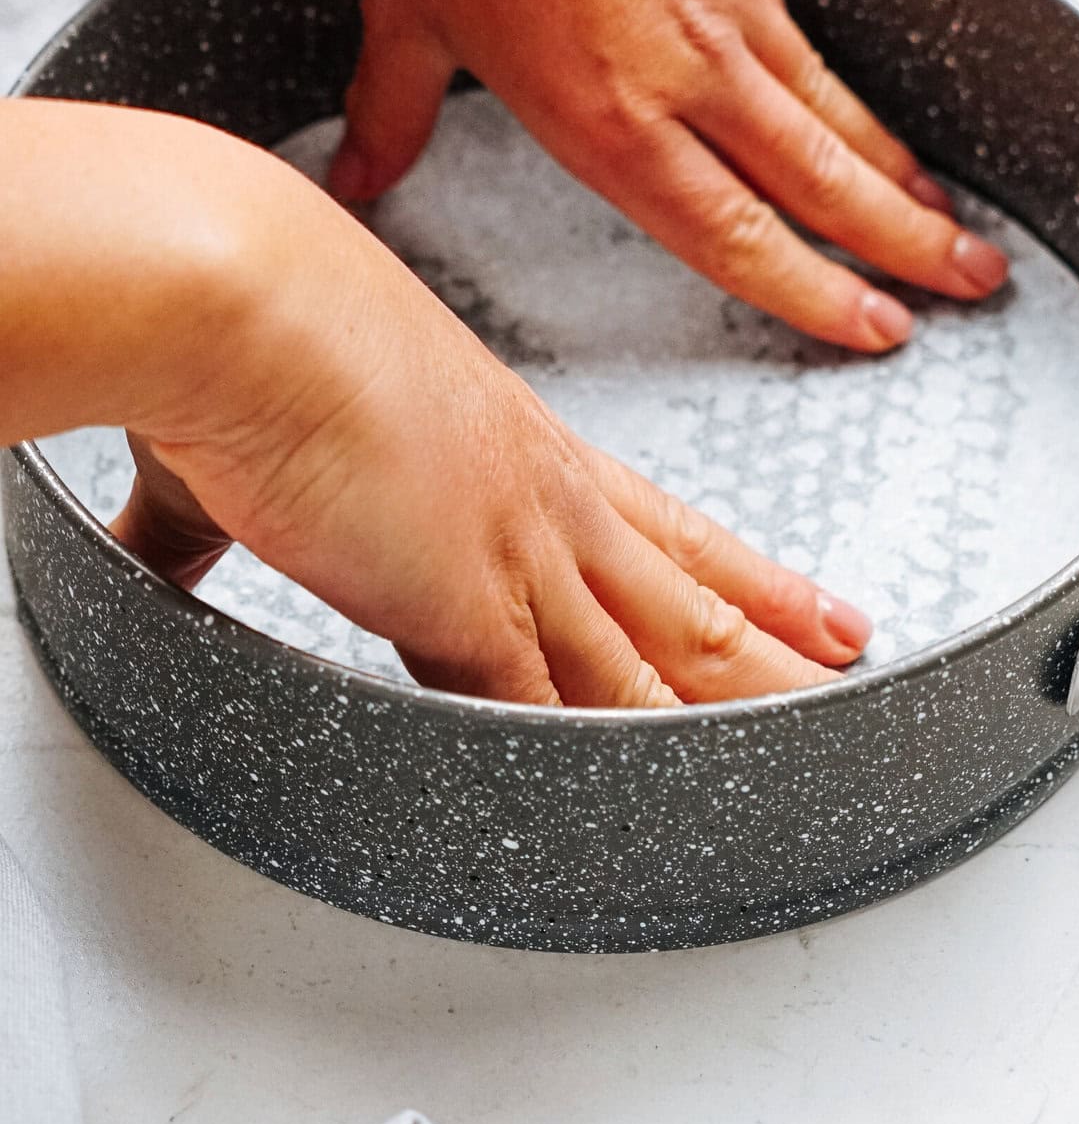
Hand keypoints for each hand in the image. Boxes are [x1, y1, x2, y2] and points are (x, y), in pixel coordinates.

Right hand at [107, 129, 869, 707]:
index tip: (811, 601)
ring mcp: (519, 560)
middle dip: (778, 649)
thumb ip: (221, 509)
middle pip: (692, 601)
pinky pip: (558, 721)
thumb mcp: (268, 431)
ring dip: (736, 719)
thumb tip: (174, 535)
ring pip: (663, 666)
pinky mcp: (468, 611)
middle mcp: (544, 505)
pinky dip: (610, 779)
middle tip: (859, 672)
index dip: (748, 573)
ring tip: (818, 750)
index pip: (666, 529)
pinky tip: (662, 822)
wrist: (247, 301)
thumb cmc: (267, 330)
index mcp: (522, 454)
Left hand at [325, 0, 1007, 352]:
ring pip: (829, 105)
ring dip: (895, 169)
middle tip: (974, 282)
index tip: (877, 328)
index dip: (815, 295)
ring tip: (947, 211)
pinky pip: (801, 28)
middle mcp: (680, 63)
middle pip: (820, 180)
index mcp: (602, 113)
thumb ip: (392, 119)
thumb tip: (357, 179)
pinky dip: (843, 83)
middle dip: (907, 245)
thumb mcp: (402, 19)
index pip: (735, 237)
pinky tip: (855, 107)